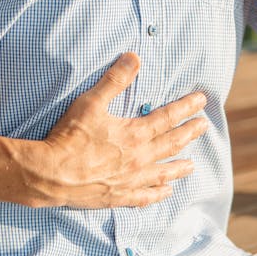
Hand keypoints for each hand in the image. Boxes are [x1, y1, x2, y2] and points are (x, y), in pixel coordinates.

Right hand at [35, 52, 206, 207]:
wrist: (52, 174)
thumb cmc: (70, 136)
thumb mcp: (91, 102)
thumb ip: (114, 80)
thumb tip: (135, 58)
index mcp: (134, 134)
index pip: (167, 117)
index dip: (186, 108)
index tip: (201, 101)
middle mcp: (139, 158)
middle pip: (171, 144)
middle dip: (190, 133)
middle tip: (204, 126)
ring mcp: (131, 180)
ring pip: (164, 172)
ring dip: (180, 167)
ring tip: (192, 165)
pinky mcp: (119, 197)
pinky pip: (146, 197)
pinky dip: (158, 193)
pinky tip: (166, 192)